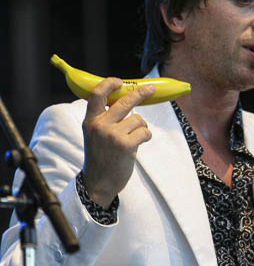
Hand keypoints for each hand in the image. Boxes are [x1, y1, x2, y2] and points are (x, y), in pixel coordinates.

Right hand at [82, 78, 154, 207]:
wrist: (98, 183)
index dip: (109, 84)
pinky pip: (144, 132)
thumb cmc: (100, 158)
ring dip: (142, 127)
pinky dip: (146, 136)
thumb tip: (125, 100)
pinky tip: (140, 143)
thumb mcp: (94, 135)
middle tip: (151, 89)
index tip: (120, 81)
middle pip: (125, 101)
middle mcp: (100, 125)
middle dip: (141, 93)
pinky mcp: (126, 145)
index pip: (97, 94)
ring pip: (138, 119)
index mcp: (90, 121)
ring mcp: (112, 135)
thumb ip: (104, 119)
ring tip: (135, 137)